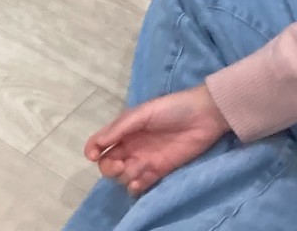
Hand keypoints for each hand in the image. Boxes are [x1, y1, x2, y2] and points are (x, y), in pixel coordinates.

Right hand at [84, 85, 230, 195]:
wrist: (204, 117)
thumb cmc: (171, 109)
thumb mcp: (142, 113)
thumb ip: (120, 128)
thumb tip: (97, 144)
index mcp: (124, 129)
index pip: (100, 143)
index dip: (92, 150)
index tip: (93, 155)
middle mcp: (131, 146)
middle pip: (108, 163)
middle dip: (109, 167)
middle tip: (121, 164)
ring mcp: (145, 159)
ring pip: (123, 175)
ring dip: (124, 175)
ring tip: (137, 168)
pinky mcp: (159, 171)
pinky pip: (140, 184)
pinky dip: (135, 186)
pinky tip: (139, 181)